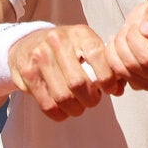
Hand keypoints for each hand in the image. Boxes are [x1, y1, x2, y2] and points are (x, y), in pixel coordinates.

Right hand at [9, 24, 124, 121]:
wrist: (28, 42)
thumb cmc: (66, 47)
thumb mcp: (86, 45)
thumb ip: (105, 63)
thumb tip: (119, 88)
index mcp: (79, 33)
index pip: (98, 56)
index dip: (107, 78)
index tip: (110, 89)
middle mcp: (58, 42)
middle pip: (79, 83)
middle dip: (91, 99)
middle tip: (93, 100)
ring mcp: (40, 57)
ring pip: (63, 96)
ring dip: (76, 108)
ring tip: (79, 106)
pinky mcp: (28, 74)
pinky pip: (47, 104)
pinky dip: (60, 114)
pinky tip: (65, 110)